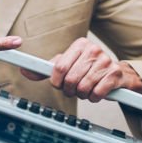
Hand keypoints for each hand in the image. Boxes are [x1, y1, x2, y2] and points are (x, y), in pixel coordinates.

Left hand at [20, 37, 141, 101]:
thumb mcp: (68, 66)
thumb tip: (24, 71)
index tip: (59, 84)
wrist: (117, 74)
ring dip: (82, 95)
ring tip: (86, 89)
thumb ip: (46, 69)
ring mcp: (106, 61)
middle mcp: (94, 49)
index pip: (59, 67)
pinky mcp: (115, 74)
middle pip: (70, 79)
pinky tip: (96, 92)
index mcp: (80, 45)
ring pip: (83, 88)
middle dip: (69, 90)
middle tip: (74, 89)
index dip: (56, 81)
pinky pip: (96, 93)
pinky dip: (94, 98)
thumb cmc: (88, 70)